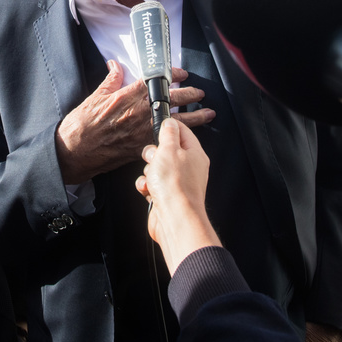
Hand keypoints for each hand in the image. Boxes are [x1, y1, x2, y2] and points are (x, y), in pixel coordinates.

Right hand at [56, 62, 212, 184]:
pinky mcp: (141, 147)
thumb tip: (116, 65)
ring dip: (194, 117)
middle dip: (188, 94)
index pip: (155, 81)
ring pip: (175, 122)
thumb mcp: (95, 96)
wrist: (75, 151)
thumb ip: (110, 80)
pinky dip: (179, 137)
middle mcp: (138, 113)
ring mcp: (141, 131)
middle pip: (170, 100)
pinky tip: (190, 136)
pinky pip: (166, 140)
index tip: (182, 73)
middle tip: (199, 92)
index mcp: (127, 97)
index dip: (172, 75)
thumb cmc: (82, 124)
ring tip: (207, 113)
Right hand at [134, 118, 220, 273]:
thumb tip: (169, 122)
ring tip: (153, 178)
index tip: (158, 128)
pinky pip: (152, 183)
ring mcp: (177, 182)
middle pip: (165, 150)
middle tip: (155, 159)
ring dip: (149, 171)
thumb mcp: (169, 149)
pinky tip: (149, 189)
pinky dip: (147, 185)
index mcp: (194, 153)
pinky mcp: (167, 195)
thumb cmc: (176, 186)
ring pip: (156, 167)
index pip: (182, 131)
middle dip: (154, 154)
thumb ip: (168, 133)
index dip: (168, 128)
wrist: (174, 219)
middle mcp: (188, 167)